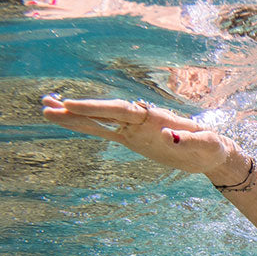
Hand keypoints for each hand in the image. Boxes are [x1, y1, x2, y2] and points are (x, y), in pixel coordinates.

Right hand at [41, 96, 234, 174]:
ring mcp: (133, 128)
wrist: (211, 152)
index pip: (120, 111)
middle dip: (76, 108)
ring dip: (73, 115)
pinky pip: (104, 131)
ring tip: (45, 107)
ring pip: (98, 120)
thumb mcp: (207, 144)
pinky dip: (85, 126)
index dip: (96, 108)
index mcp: (154, 117)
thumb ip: (189, 139)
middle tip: (47, 103)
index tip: (72, 105)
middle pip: (103, 111)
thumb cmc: (211, 146)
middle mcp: (140, 119)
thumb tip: (169, 136)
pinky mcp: (131, 139)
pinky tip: (67, 121)